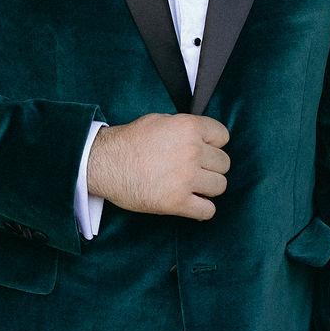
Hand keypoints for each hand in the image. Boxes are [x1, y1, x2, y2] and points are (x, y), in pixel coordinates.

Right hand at [86, 113, 229, 220]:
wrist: (105, 163)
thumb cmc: (129, 141)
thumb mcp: (160, 120)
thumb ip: (185, 127)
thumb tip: (202, 135)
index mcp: (189, 127)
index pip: (223, 136)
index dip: (214, 143)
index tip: (205, 149)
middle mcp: (192, 151)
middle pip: (224, 163)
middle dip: (211, 166)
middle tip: (196, 168)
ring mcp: (186, 178)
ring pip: (220, 186)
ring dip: (208, 187)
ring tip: (194, 186)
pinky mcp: (177, 202)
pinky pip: (208, 211)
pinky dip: (202, 209)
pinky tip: (192, 203)